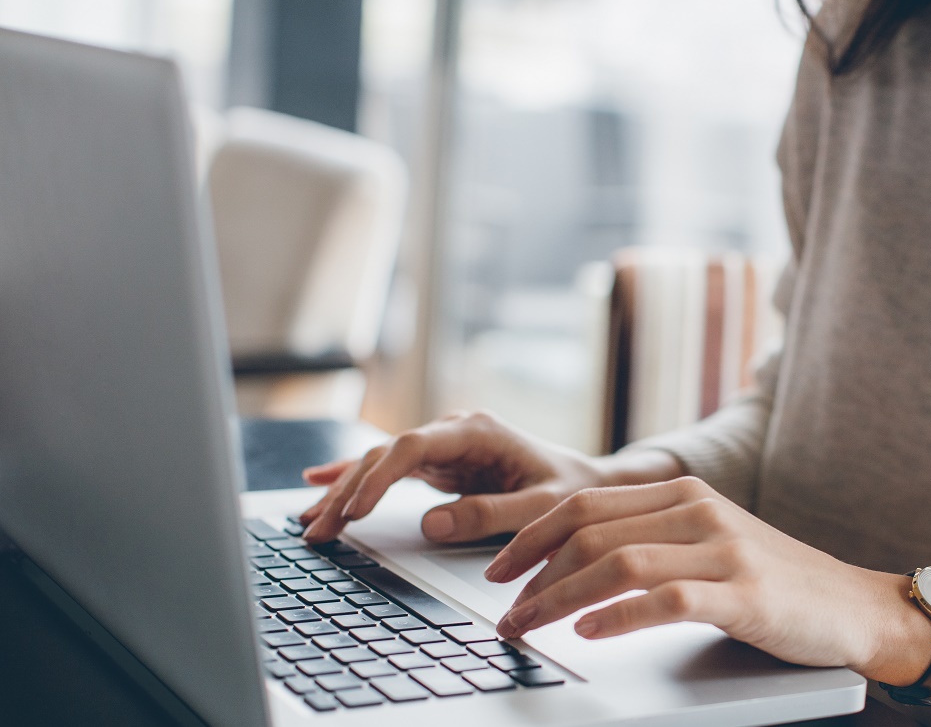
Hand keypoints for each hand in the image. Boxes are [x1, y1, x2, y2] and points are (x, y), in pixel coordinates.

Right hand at [298, 411, 606, 543]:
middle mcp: (454, 432)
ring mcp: (444, 447)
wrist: (588, 484)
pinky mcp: (440, 465)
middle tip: (318, 529)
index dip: (379, 476)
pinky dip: (354, 478)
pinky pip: (388, 470)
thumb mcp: (540, 506)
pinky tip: (317, 482)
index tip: (354, 509)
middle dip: (348, 492)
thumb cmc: (570, 491)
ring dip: (343, 491)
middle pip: (386, 455)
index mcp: (478, 432)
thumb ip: (490, 514)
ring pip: (379, 463)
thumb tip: (430, 524)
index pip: (413, 447)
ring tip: (309, 522)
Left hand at [485, 476, 913, 671]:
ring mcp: (723, 550)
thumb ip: (652, 540)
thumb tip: (572, 564)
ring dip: (560, 598)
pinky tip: (589, 632)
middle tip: (504, 611)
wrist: (853, 606)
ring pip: (618, 563)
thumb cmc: (773, 583)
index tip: (497, 571)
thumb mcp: (709, 543)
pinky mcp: (743, 594)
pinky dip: (618, 616)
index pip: (585, 504)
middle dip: (533, 573)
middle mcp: (699, 511)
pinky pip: (666, 600)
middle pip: (590, 530)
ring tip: (529, 626)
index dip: (531, 537)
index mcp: (684, 493)